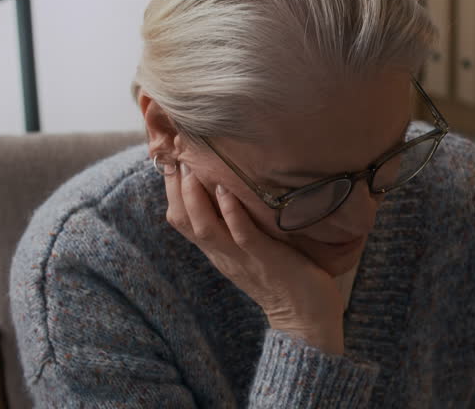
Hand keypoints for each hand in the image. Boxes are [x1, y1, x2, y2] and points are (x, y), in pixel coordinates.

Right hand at [164, 161, 345, 354]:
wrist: (306, 318)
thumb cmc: (283, 276)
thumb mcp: (251, 249)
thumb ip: (238, 226)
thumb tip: (233, 190)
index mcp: (217, 250)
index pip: (181, 219)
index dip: (171, 190)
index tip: (168, 160)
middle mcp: (223, 254)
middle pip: (185, 221)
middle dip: (175, 188)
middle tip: (173, 156)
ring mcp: (242, 258)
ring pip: (206, 228)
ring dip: (196, 198)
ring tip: (191, 169)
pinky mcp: (266, 260)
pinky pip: (243, 236)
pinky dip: (233, 214)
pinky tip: (228, 191)